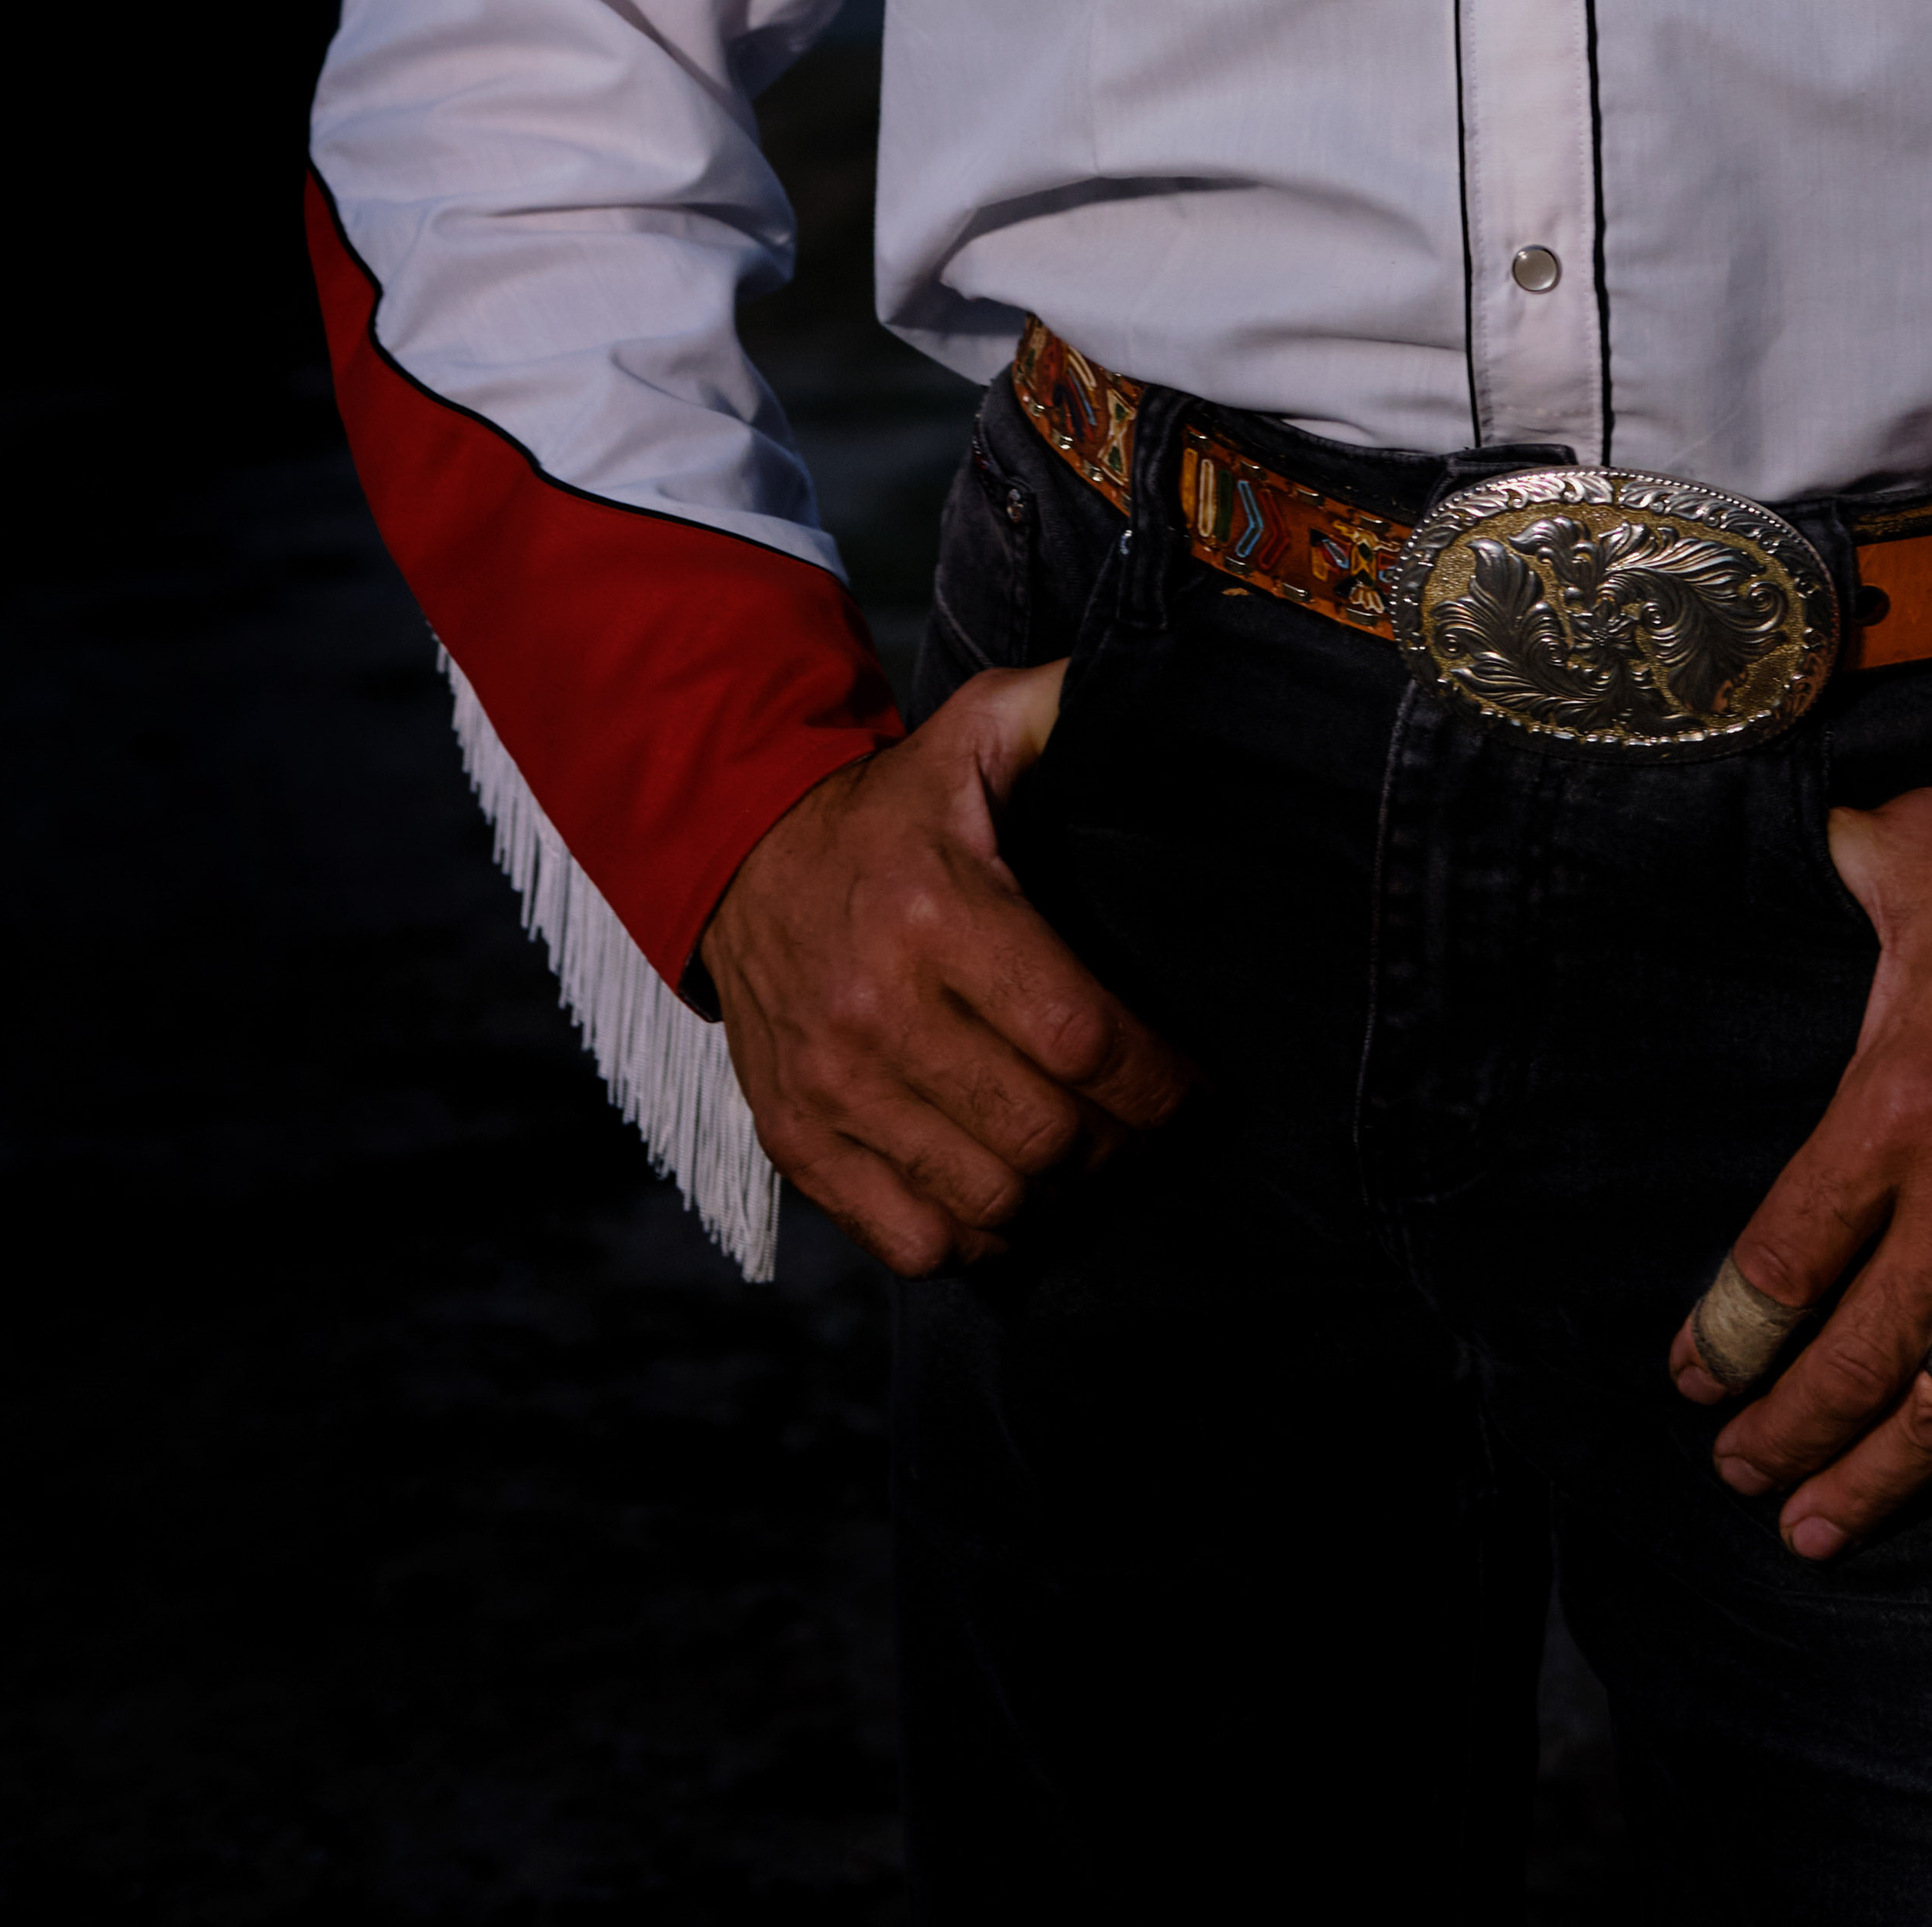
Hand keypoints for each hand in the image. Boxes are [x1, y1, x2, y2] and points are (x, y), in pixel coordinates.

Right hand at [700, 663, 1189, 1273]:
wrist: (736, 855)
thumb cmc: (888, 807)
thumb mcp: (969, 732)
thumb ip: (1058, 708)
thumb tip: (1139, 692)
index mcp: (938, 911)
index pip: (1081, 1038)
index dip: (1159, 1084)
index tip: (1195, 1088)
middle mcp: (878, 1009)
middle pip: (1044, 1135)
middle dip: (1121, 1146)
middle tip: (1148, 1128)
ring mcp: (831, 1085)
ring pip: (986, 1200)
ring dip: (1056, 1197)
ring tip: (1087, 1160)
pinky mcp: (795, 1138)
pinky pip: (909, 1239)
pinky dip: (973, 1237)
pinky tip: (1003, 1194)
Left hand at [1669, 790, 1931, 1555]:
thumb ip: (1860, 857)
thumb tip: (1826, 833)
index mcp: (1892, 1113)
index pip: (1783, 1260)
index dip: (1726, 1337)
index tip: (1693, 1378)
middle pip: (1848, 1361)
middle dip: (1781, 1435)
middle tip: (1739, 1478)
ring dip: (1874, 1481)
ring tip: (1816, 1529)